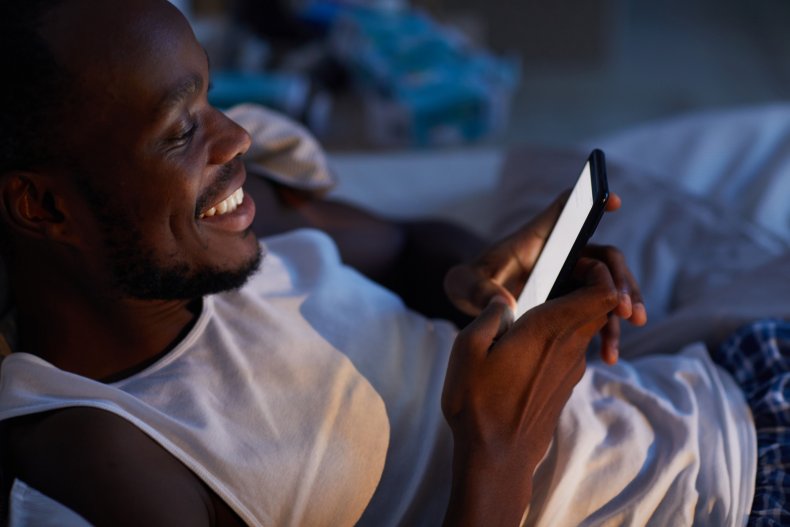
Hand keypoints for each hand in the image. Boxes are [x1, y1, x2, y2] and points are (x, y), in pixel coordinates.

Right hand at [441, 258, 619, 525]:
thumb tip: (501, 300)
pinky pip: (574, 348)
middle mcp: (569, 347)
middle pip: (601, 305)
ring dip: (575, 311)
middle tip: (558, 276)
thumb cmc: (478, 403)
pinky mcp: (565, 386)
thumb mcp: (468, 349)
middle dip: (589, 284)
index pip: (603, 291)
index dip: (599, 271)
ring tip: (536, 310)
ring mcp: (571, 369)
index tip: (576, 261)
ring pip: (588, 327)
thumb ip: (488, 315)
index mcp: (549, 329)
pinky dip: (563, 336)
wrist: (497, 458)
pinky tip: (530, 345)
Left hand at [444, 192, 646, 363]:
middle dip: (620, 279)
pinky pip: (599, 310)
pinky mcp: (574, 300)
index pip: (564, 211)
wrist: (476, 302)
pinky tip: (609, 355)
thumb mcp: (463, 284)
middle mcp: (562, 252)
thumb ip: (477, 290)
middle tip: (627, 309)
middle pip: (603, 256)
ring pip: (608, 285)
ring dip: (623, 306)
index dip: (587, 200)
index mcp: (537, 238)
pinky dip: (608, 328)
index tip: (612, 200)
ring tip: (626, 331)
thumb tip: (505, 305)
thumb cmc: (470, 282)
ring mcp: (572, 276)